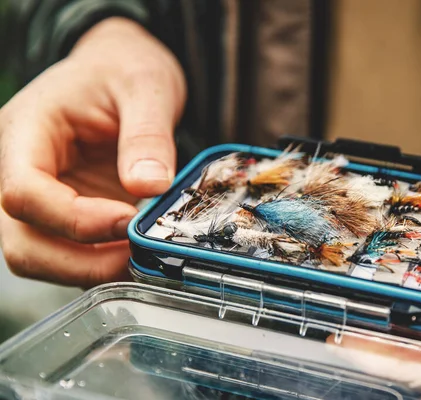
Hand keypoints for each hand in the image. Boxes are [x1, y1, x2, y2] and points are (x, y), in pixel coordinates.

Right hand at [0, 17, 185, 287]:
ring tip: (141, 255)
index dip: (76, 220)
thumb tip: (149, 186)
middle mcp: (17, 169)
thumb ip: (147, 135)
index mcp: (25, 130)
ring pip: (39, 256)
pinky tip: (135, 251)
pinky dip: (99, 264)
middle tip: (138, 255)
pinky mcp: (62, 212)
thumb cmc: (123, 70)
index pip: (25, 192)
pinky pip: (67, 253)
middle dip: (81, 262)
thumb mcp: (146, 87)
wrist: (120, 70)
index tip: (129, 220)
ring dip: (90, 269)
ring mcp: (39, 196)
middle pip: (22, 242)